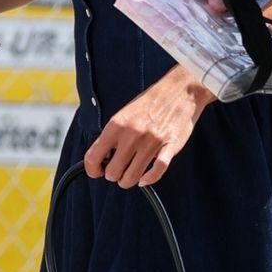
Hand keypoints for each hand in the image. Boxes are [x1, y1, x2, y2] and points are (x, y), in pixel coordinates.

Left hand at [83, 70, 212, 187]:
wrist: (179, 90)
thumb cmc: (149, 104)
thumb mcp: (124, 115)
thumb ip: (112, 135)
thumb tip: (101, 157)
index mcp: (117, 125)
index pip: (93, 156)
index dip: (92, 169)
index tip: (97, 172)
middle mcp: (132, 134)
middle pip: (112, 172)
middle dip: (113, 176)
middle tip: (118, 172)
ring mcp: (151, 141)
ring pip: (132, 176)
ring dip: (128, 181)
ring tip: (129, 177)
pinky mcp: (169, 146)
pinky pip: (157, 171)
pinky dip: (149, 180)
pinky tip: (145, 179)